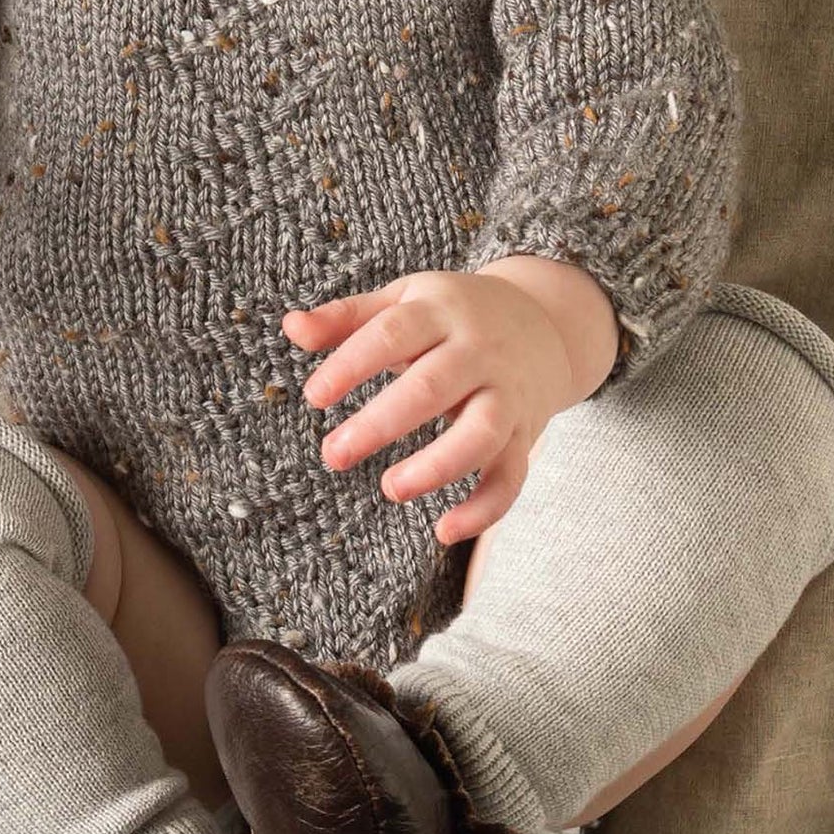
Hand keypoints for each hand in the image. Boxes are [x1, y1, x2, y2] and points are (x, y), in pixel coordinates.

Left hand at [281, 269, 582, 547]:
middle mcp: (479, 352)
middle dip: (381, 423)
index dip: (352, 364)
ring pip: (480, 433)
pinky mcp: (524, 434)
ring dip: (436, 466)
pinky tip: (444, 530)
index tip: (314, 396)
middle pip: (432, 387)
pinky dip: (484, 509)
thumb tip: (291, 327)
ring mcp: (507, 395)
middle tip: (333, 455)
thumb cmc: (452, 316)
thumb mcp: (403, 302)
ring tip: (389, 489)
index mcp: (440, 312)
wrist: (542, 322)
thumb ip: (346, 318)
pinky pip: (512, 476)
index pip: (393, 334)